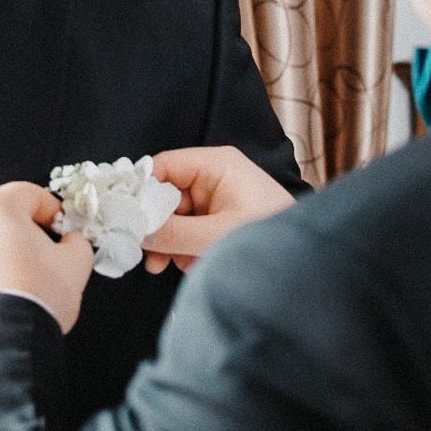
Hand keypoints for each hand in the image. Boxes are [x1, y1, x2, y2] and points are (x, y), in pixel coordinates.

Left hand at [0, 182, 94, 332]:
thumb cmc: (35, 296)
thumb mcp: (75, 264)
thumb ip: (77, 243)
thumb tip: (73, 243)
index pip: (30, 194)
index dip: (53, 210)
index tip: (63, 227)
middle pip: (2, 220)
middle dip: (25, 235)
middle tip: (46, 258)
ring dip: (1, 258)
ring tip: (24, 284)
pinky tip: (2, 300)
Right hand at [141, 146, 294, 273]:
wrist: (305, 264)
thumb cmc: (268, 239)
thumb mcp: (215, 236)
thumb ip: (173, 233)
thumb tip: (137, 232)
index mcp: (216, 165)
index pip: (163, 166)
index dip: (141, 190)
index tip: (124, 216)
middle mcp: (214, 177)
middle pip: (165, 194)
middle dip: (157, 226)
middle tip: (149, 255)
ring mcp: (216, 200)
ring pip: (174, 217)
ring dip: (170, 243)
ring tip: (174, 264)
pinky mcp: (219, 222)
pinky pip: (188, 231)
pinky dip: (184, 249)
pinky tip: (191, 265)